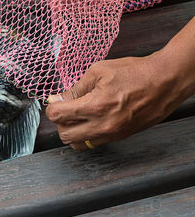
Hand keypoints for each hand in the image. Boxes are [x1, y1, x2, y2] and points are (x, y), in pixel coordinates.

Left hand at [45, 54, 189, 150]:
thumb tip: (58, 99)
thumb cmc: (134, 73)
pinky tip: (90, 120)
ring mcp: (112, 134)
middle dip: (59, 122)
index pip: (58, 116)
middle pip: (64, 135)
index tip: (55, 101)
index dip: (52, 107)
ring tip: (77, 116)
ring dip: (71, 132)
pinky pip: (93, 143)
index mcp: (95, 106)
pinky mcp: (119, 137)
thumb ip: (75, 88)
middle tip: (65, 109)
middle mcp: (102, 125)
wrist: (164, 82)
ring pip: (78, 144)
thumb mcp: (99, 72)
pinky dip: (85, 134)